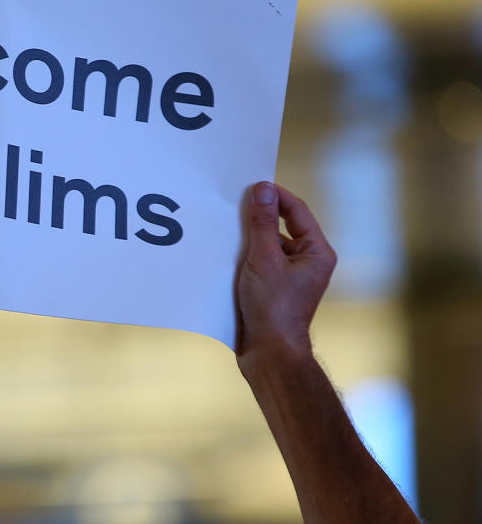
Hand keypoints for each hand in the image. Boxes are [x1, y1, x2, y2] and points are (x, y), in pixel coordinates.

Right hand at [236, 182, 336, 365]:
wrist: (269, 353)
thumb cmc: (273, 308)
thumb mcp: (264, 258)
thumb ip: (262, 223)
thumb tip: (263, 189)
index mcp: (316, 252)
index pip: (297, 211)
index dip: (275, 196)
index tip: (251, 186)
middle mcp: (307, 261)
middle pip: (281, 226)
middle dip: (258, 217)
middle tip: (233, 205)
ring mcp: (289, 276)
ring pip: (267, 244)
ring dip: (248, 238)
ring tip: (225, 230)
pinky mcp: (273, 287)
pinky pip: (258, 261)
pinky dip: (243, 256)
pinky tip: (224, 254)